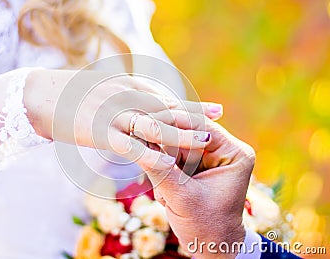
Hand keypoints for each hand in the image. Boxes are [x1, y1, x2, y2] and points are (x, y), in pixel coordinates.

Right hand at [24, 68, 222, 170]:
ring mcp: (114, 114)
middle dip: (193, 115)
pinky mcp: (101, 132)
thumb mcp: (103, 90)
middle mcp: (125, 97)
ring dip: (180, 134)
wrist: (40, 96)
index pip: (165, 98)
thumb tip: (141, 108)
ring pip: (154, 125)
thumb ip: (125, 98)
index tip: (211, 109)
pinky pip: (130, 145)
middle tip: (218, 117)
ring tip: (204, 141)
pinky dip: (150, 154)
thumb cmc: (72, 95)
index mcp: (127, 86)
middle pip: (166, 108)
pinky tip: (167, 164)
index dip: (189, 105)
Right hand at [142, 111, 254, 258]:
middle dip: (166, 153)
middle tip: (155, 167)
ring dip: (163, 166)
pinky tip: (168, 194)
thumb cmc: (206, 226)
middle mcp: (223, 148)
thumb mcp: (182, 198)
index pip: (199, 125)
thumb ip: (160, 169)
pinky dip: (163, 172)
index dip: (172, 124)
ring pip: (174, 143)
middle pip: (185, 131)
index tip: (146, 127)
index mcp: (233, 152)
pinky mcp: (196, 163)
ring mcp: (209, 155)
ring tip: (167, 194)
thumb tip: (136, 143)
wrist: (212, 245)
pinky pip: (171, 155)